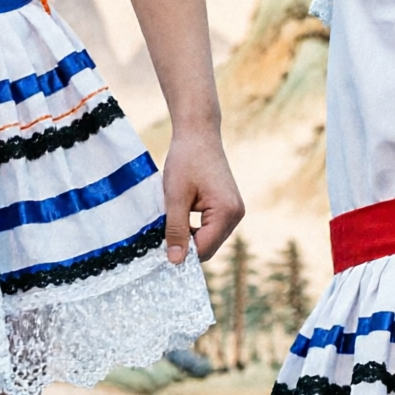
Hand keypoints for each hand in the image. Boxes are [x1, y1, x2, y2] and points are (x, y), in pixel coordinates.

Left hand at [160, 124, 243, 265]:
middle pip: (208, 247)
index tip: (158, 250)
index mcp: (227, 212)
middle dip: (185, 245)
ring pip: (209, 239)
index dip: (181, 253)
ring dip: (189, 235)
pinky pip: (211, 228)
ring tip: (170, 220)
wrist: (198, 133)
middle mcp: (236, 214)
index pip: (204, 249)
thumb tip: (175, 261)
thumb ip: (176, 229)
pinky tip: (180, 214)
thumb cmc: (186, 159)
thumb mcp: (175, 196)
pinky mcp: (229, 207)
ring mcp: (235, 211)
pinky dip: (195, 227)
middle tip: (160, 235)